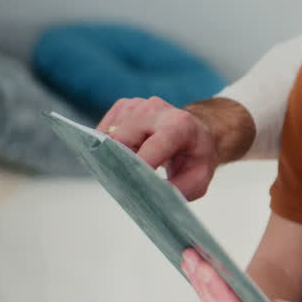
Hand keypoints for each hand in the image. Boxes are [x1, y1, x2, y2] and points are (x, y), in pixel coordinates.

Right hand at [98, 96, 217, 198]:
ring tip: (129, 167)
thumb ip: (175, 190)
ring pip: (109, 136)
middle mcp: (156, 110)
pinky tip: (125, 154)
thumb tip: (148, 196)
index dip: (138, 167)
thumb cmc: (196, 156)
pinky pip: (104, 131)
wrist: (196, 132)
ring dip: (112, 155)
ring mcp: (137, 105)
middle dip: (118, 163)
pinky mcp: (123, 106)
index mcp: (179, 125)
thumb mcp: (198, 179)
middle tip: (122, 183)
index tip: (129, 186)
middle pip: (122, 139)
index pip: (152, 146)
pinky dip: (108, 147)